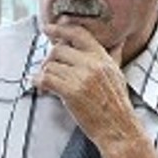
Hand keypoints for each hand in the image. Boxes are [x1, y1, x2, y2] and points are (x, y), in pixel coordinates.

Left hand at [33, 23, 139, 147]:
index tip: (48, 28)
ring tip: (47, 84)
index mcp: (102, 58)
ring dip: (44, 74)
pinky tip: (41, 88)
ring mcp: (82, 77)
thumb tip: (119, 42)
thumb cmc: (116, 104)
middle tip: (48, 69)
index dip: (60, 29)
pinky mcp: (72, 92)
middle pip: (59, 49)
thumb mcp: (118, 74)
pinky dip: (39, 83)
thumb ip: (114, 56)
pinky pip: (46, 79)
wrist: (118, 128)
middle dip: (49, 60)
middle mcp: (92, 64)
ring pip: (51, 65)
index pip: (78, 33)